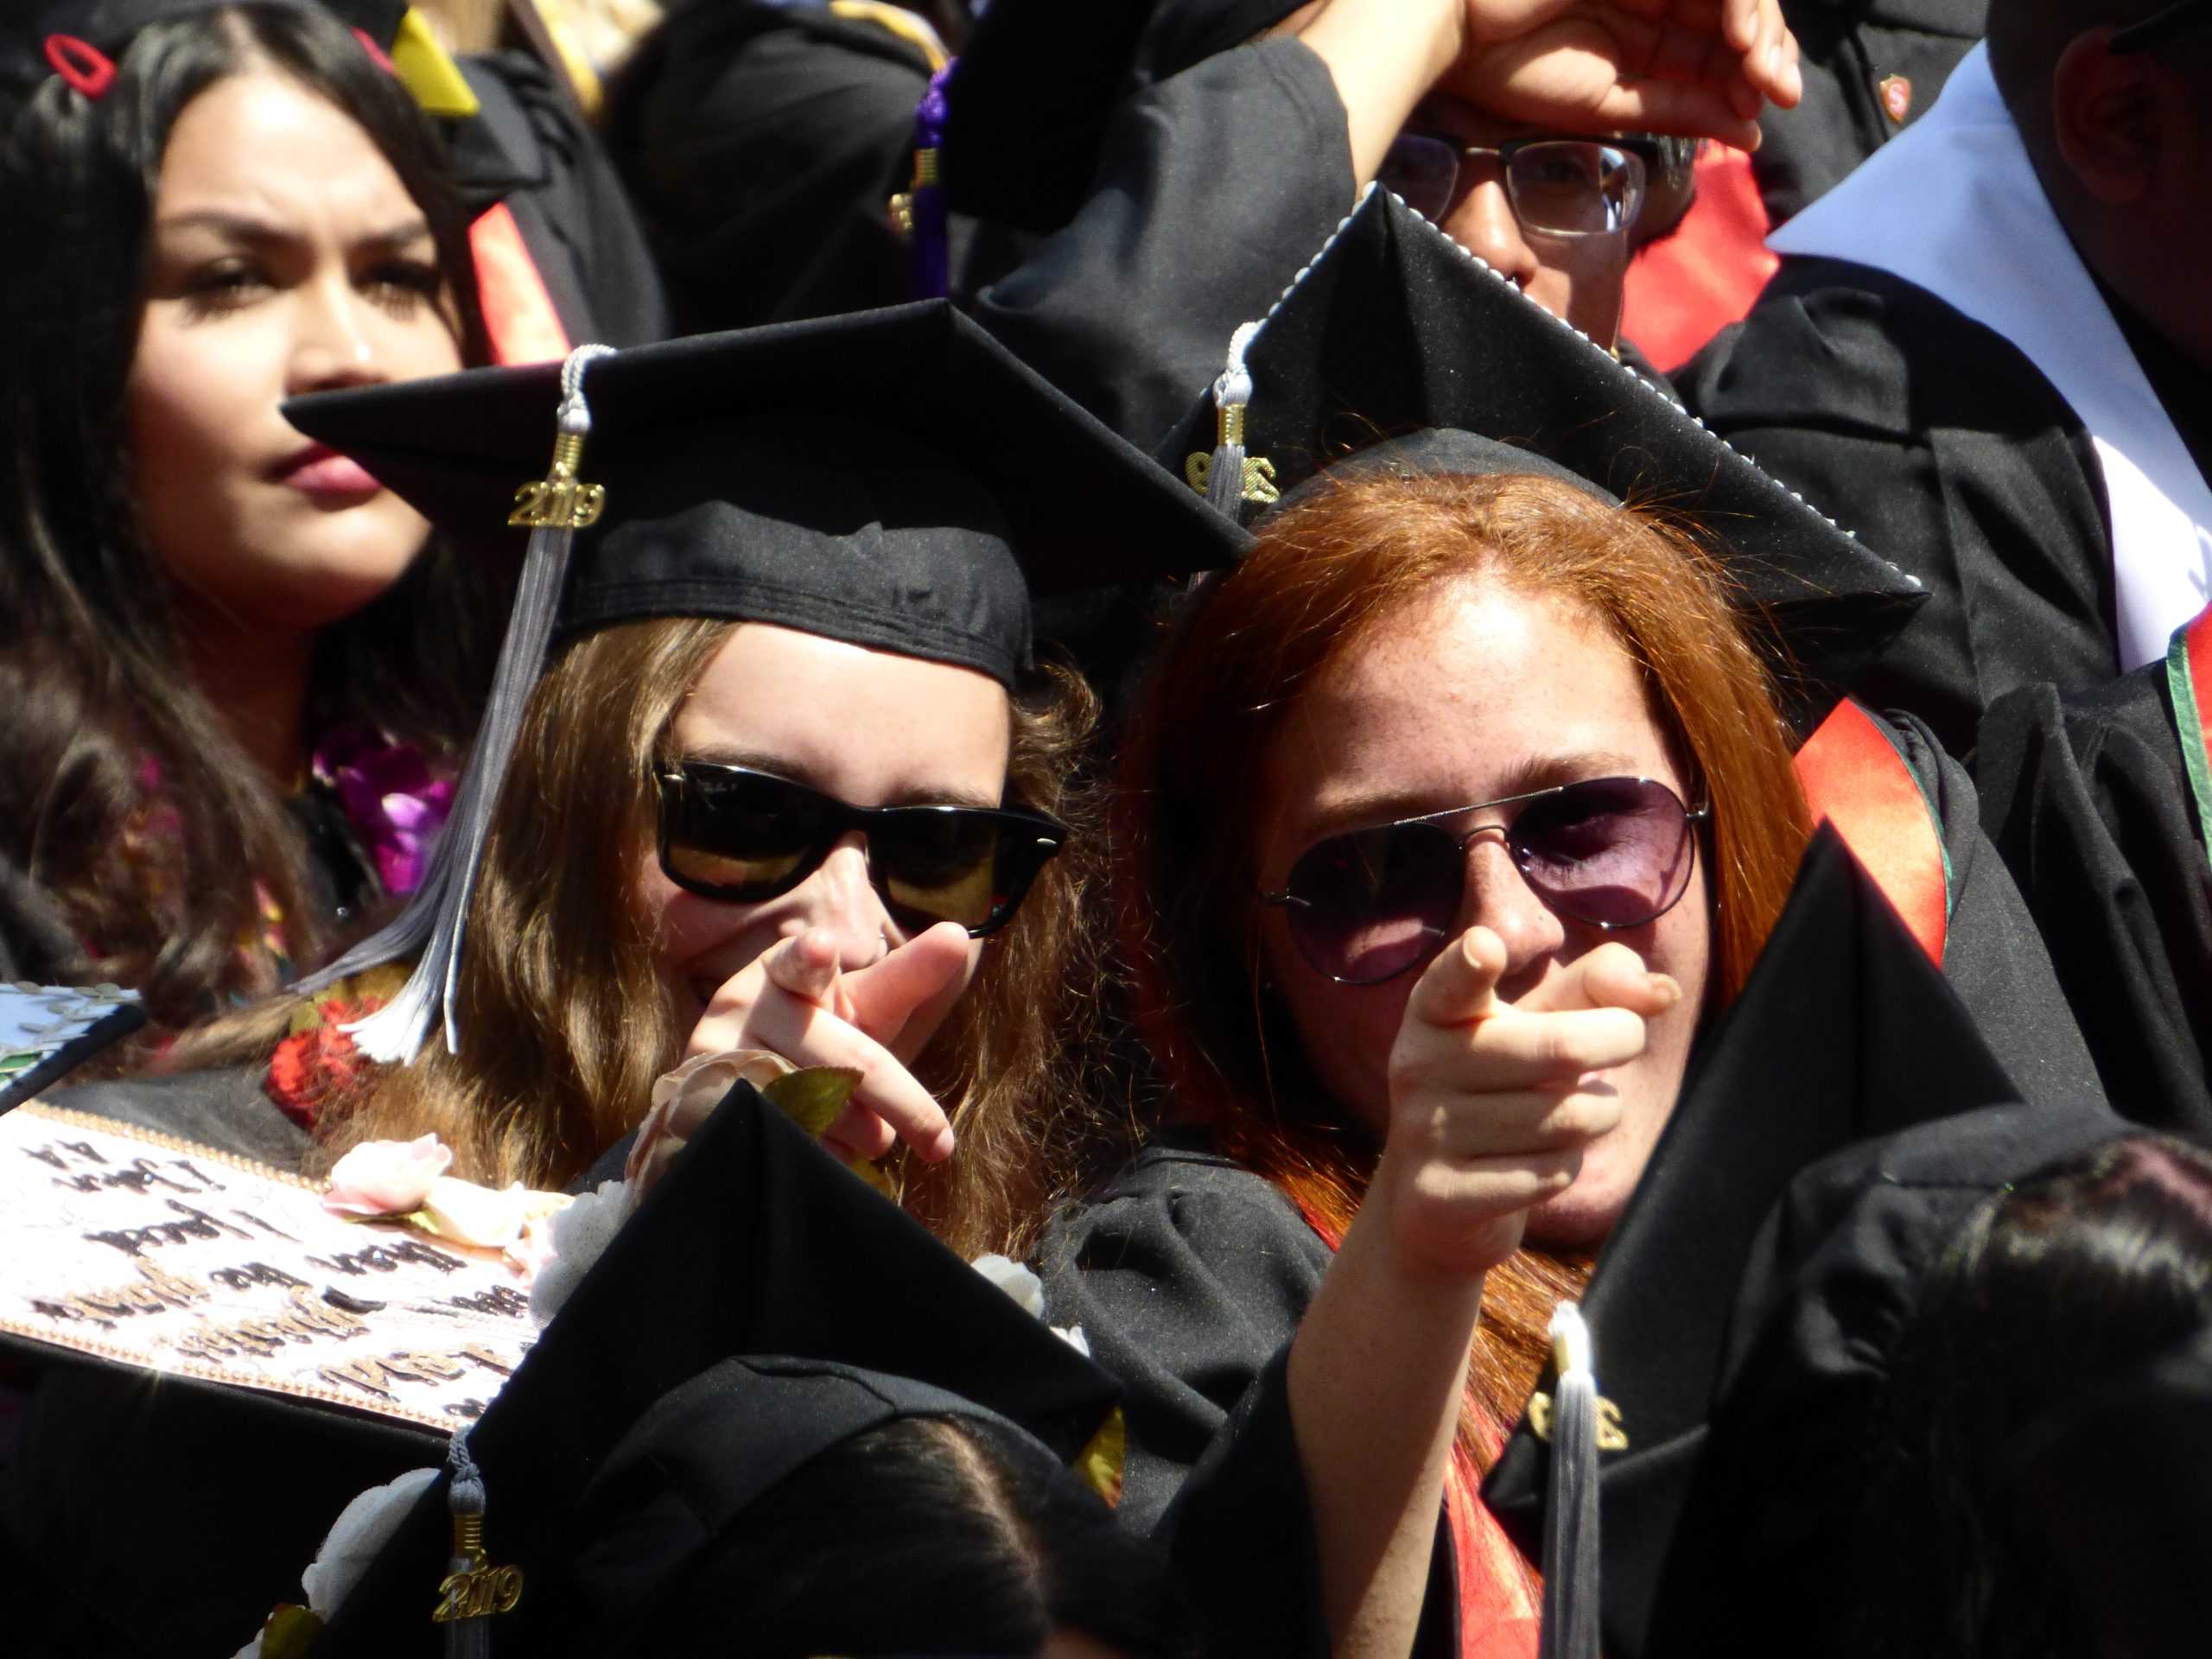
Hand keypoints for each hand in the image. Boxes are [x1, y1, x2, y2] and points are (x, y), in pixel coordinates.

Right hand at [683, 925, 975, 1164]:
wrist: (737, 1091)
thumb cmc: (819, 1038)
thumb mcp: (860, 1008)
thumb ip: (907, 978)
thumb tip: (959, 935)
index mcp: (784, 968)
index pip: (802, 962)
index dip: (812, 958)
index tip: (822, 948)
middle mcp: (744, 1002)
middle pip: (849, 1059)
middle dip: (905, 1105)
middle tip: (941, 1145)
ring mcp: (720, 1056)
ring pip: (823, 1109)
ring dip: (863, 1134)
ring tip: (869, 1136)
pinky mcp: (706, 1106)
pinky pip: (791, 1141)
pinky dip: (827, 1156)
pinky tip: (832, 1151)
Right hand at [1379, 926, 1679, 1277]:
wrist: (1435, 1197)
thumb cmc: (1505, 1084)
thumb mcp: (1539, 1023)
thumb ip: (1600, 985)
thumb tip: (1663, 992)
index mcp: (1435, 1011)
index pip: (1451, 983)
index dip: (1470, 964)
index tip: (1487, 948)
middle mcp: (1418, 1065)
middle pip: (1563, 1049)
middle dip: (1620, 1040)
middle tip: (1626, 1040)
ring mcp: (1423, 1132)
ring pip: (1568, 1119)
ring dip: (1600, 1112)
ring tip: (1582, 1108)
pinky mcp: (1440, 1194)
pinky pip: (1549, 1174)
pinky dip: (1569, 1165)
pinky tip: (1546, 1158)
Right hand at [1447, 0, 1802, 146]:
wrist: (1462, 30)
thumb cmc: (1519, 69)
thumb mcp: (1613, 106)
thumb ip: (1681, 111)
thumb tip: (1751, 134)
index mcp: (1651, 32)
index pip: (1724, 49)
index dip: (1755, 75)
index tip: (1768, 111)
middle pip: (1743, 13)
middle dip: (1770, 52)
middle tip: (1778, 91)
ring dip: (1762, 26)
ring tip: (1761, 69)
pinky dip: (1737, 1)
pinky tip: (1737, 38)